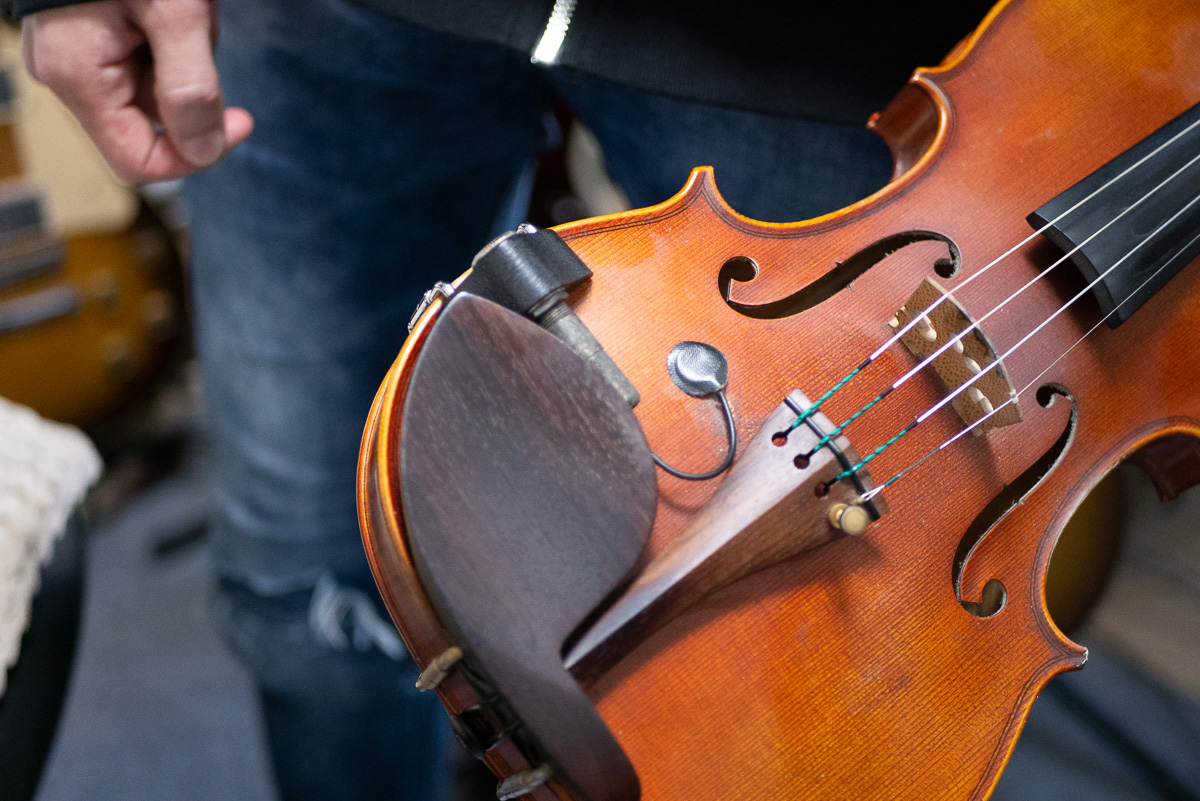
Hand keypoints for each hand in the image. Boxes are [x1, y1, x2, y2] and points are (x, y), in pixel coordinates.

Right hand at [21, 0, 253, 182]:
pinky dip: (171, 41)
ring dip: (185, 61)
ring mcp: (75, 56)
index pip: (139, 161)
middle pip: (150, 124)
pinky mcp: (88, 37)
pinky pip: (144, 61)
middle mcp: (66, 75)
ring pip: (153, 91)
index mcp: (78, 79)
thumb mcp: (176, 15)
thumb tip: (203, 151)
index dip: (196, 154)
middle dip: (192, 89)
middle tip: (200, 31)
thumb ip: (190, 89)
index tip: (241, 120)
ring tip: (186, 9)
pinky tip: (175, 7)